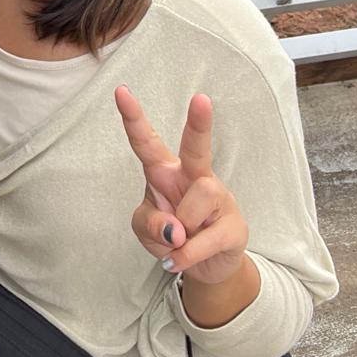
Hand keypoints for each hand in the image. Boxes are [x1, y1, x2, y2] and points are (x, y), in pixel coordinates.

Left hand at [115, 87, 247, 285]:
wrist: (205, 265)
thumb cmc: (172, 234)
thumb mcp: (145, 229)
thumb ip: (149, 223)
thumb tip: (175, 229)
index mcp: (164, 171)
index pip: (146, 142)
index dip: (133, 118)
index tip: (121, 91)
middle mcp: (193, 177)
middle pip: (196, 147)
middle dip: (199, 124)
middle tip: (201, 99)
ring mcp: (218, 199)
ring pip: (198, 200)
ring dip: (181, 229)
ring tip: (180, 238)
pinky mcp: (235, 226)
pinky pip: (209, 238)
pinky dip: (189, 254)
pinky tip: (181, 257)